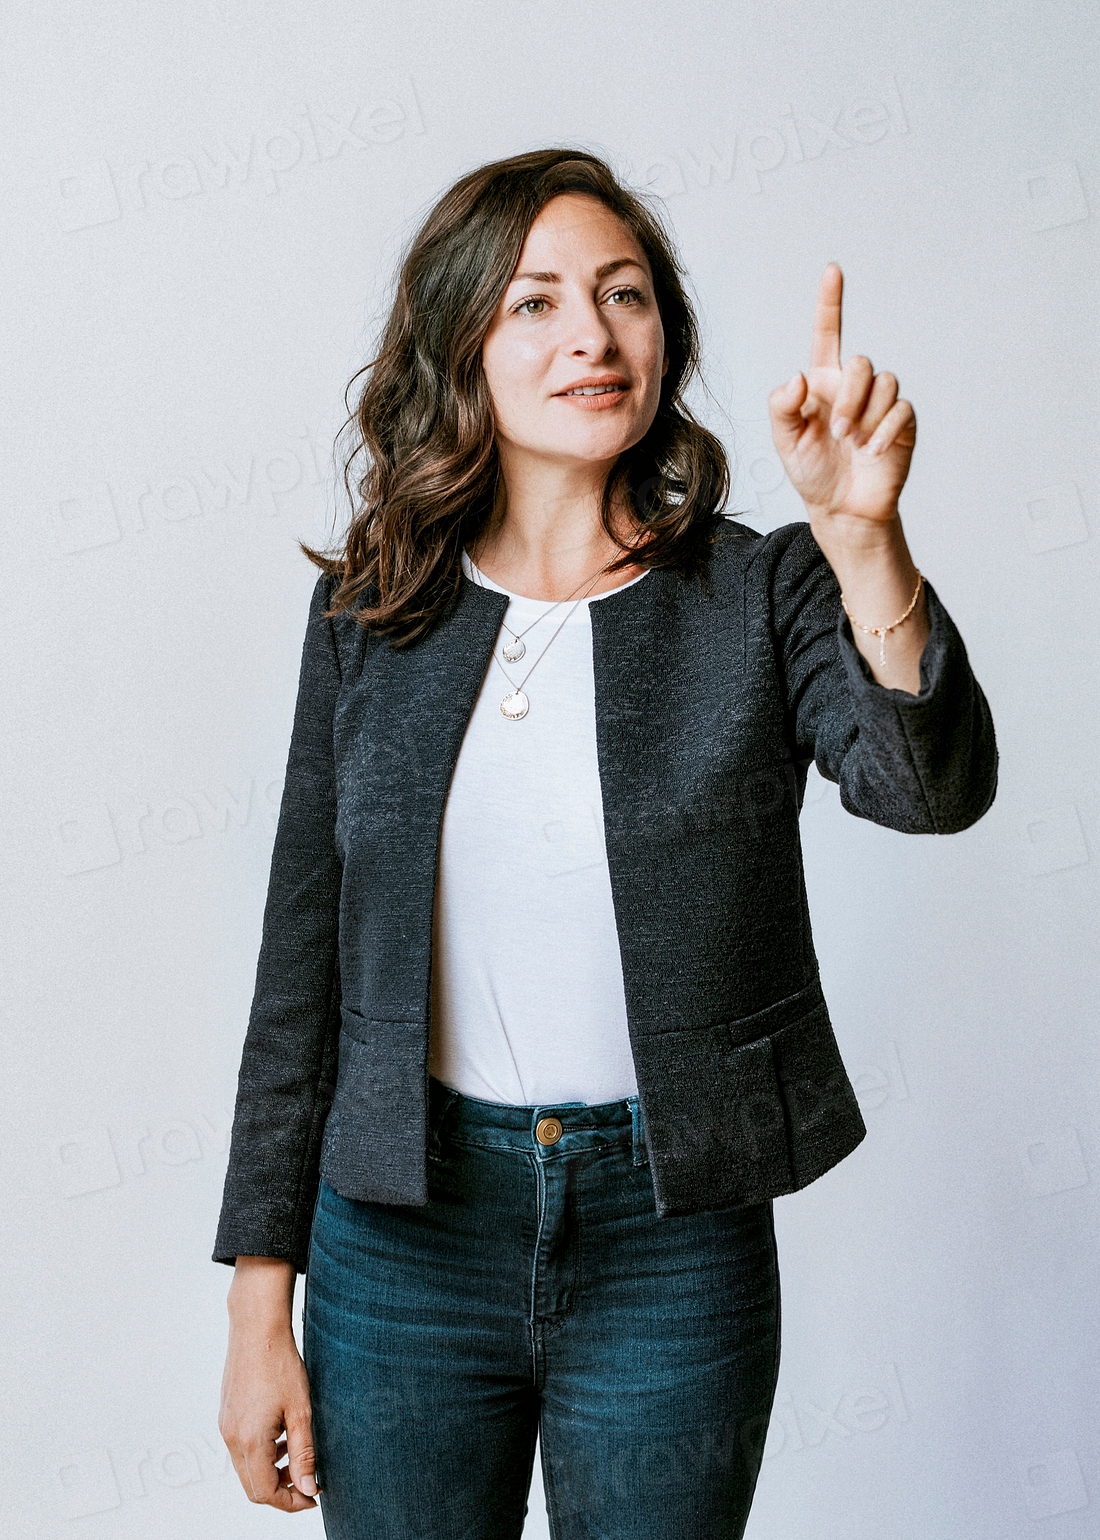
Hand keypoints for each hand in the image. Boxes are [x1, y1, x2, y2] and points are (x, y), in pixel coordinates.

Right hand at [219, 1258, 318, 1510]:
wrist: (256, 1328)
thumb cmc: (281, 1364)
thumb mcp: (301, 1411)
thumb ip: (304, 1454)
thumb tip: (308, 1488)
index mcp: (249, 1440)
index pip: (265, 1492)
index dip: (290, 1502)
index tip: (313, 1496)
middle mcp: (231, 1438)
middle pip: (252, 1486)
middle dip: (281, 1491)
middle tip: (307, 1482)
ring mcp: (226, 1426)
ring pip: (246, 1468)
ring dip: (271, 1472)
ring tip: (296, 1457)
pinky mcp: (226, 1415)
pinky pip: (241, 1448)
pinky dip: (261, 1453)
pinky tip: (281, 1436)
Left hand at [768, 264, 915, 531]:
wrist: (841, 509)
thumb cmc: (812, 473)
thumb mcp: (785, 442)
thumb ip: (782, 407)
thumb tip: (797, 376)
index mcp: (822, 383)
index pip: (827, 335)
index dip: (829, 303)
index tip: (832, 270)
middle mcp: (853, 388)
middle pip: (861, 363)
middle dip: (850, 396)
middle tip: (837, 431)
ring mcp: (880, 405)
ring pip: (885, 383)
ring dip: (865, 415)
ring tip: (851, 443)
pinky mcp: (901, 424)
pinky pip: (901, 410)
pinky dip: (884, 430)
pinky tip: (871, 451)